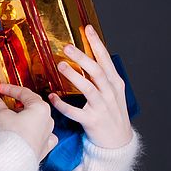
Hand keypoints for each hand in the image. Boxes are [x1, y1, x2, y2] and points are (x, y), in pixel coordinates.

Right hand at [0, 84, 57, 161]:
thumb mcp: (2, 115)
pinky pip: (41, 135)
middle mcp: (48, 120)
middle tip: (3, 102)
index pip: (24, 93)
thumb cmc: (13, 136)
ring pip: (37, 120)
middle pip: (31, 106)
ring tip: (9, 118)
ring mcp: (48, 134)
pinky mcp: (45, 147)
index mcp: (41, 108)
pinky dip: (33, 132)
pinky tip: (27, 132)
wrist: (16, 161)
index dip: (9, 89)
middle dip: (16, 103)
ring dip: (23, 117)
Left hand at [49, 24, 133, 149]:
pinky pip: (75, 112)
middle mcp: (110, 93)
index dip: (97, 43)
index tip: (87, 29)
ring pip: (88, 89)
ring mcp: (102, 108)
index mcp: (115, 83)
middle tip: (67, 46)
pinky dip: (63, 105)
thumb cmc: (113, 114)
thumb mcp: (114, 92)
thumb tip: (89, 57)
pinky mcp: (92, 121)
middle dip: (83, 58)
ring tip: (61, 66)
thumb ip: (103, 76)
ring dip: (74, 77)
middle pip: (97, 71)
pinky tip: (52, 98)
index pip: (106, 59)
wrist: (118, 141)